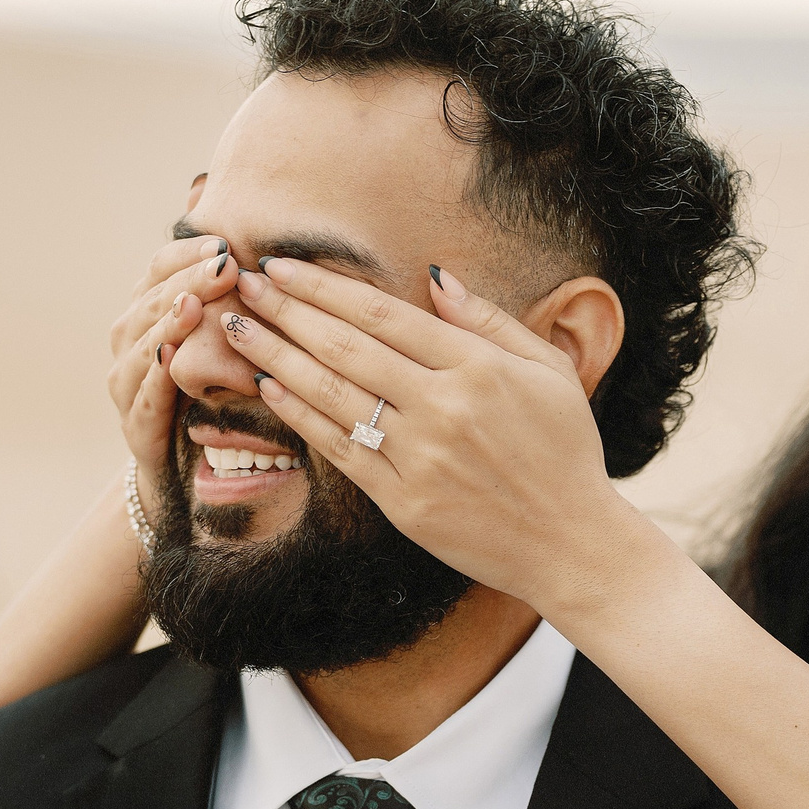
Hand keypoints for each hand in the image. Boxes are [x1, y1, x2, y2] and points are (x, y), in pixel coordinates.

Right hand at [107, 236, 235, 480]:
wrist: (182, 466)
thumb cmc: (208, 390)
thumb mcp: (219, 338)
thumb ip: (227, 297)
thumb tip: (251, 249)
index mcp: (146, 313)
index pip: (159, 270)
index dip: (186, 256)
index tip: (222, 244)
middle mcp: (129, 343)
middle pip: (153, 302)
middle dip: (188, 282)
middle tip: (222, 266)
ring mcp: (127, 384)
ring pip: (142, 345)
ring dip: (166, 323)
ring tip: (190, 305)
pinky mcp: (136, 424)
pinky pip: (144, 396)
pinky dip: (155, 377)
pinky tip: (170, 360)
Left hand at [219, 258, 635, 610]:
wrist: (571, 544)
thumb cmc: (565, 451)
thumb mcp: (548, 370)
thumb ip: (490, 320)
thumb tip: (435, 276)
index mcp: (479, 369)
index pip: (384, 315)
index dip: (326, 286)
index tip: (283, 264)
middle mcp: (443, 408)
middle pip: (347, 347)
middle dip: (287, 310)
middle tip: (243, 282)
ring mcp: (420, 458)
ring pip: (333, 395)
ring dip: (277, 356)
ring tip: (237, 328)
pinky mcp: (403, 503)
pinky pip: (339, 449)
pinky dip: (300, 416)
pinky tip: (269, 387)